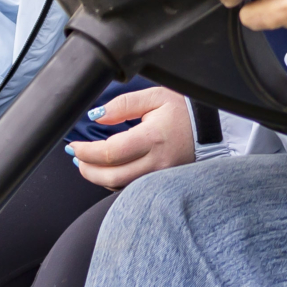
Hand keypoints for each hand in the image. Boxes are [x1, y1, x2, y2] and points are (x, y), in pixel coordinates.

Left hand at [66, 86, 197, 187]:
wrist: (212, 128)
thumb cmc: (184, 110)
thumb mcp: (155, 97)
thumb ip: (123, 105)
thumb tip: (96, 116)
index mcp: (153, 137)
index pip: (111, 152)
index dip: (87, 152)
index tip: (74, 146)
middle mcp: (158, 162)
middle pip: (112, 176)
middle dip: (88, 169)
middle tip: (76, 158)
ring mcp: (162, 176)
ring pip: (121, 186)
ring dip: (99, 177)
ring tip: (87, 164)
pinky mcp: (163, 183)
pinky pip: (132, 188)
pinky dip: (115, 182)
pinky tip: (107, 170)